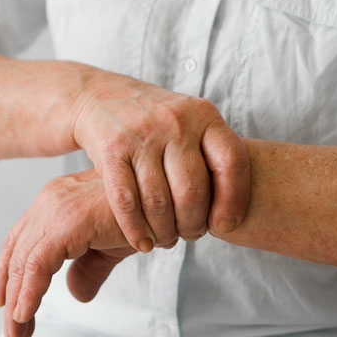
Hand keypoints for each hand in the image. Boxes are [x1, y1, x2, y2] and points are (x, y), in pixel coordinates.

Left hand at [0, 170, 135, 336]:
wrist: (169, 202)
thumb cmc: (145, 215)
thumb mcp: (110, 247)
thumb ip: (89, 269)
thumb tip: (76, 295)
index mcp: (57, 202)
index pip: (21, 240)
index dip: (9, 272)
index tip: (6, 303)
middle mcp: (51, 201)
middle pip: (16, 251)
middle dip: (10, 293)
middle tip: (13, 330)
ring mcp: (56, 208)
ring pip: (23, 260)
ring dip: (17, 300)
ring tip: (18, 333)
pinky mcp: (66, 223)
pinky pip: (38, 264)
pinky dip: (28, 292)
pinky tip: (25, 314)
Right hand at [71, 71, 250, 250]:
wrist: (102, 95)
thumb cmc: (156, 120)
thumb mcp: (191, 122)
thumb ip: (211, 155)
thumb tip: (233, 210)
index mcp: (204, 115)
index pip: (232, 163)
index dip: (234, 201)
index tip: (226, 225)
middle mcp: (175, 122)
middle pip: (193, 191)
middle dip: (193, 224)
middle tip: (191, 235)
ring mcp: (142, 134)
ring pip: (158, 201)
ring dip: (164, 231)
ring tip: (167, 239)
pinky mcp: (112, 148)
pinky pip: (126, 200)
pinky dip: (135, 229)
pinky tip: (142, 241)